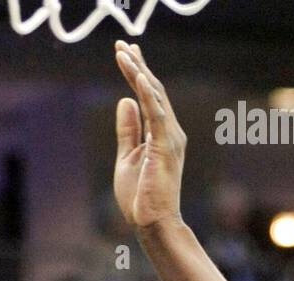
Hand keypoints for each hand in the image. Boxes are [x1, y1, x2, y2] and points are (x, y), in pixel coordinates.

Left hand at [113, 42, 185, 231]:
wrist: (152, 223)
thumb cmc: (140, 198)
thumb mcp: (127, 158)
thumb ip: (128, 130)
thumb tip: (124, 100)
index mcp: (161, 134)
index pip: (149, 97)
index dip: (137, 74)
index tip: (126, 54)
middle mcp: (170, 131)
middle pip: (152, 90)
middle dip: (137, 65)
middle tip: (123, 44)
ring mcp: (170, 137)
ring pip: (153, 96)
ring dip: (138, 72)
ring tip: (124, 52)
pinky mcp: (165, 146)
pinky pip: (155, 112)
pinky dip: (146, 92)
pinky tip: (136, 74)